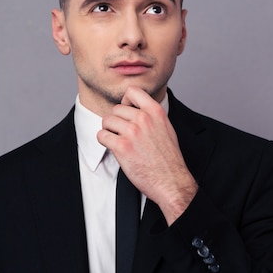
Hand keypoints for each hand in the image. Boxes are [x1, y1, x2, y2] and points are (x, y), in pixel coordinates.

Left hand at [97, 86, 197, 224]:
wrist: (171, 181)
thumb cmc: (169, 159)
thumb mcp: (166, 128)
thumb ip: (152, 116)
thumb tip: (137, 109)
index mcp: (155, 112)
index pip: (132, 91)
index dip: (126, 101)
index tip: (127, 111)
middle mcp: (143, 118)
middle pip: (116, 109)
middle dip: (117, 121)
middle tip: (123, 133)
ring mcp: (132, 132)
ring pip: (107, 121)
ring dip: (109, 131)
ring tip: (118, 140)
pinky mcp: (121, 146)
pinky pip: (101, 135)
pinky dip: (104, 141)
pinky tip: (113, 147)